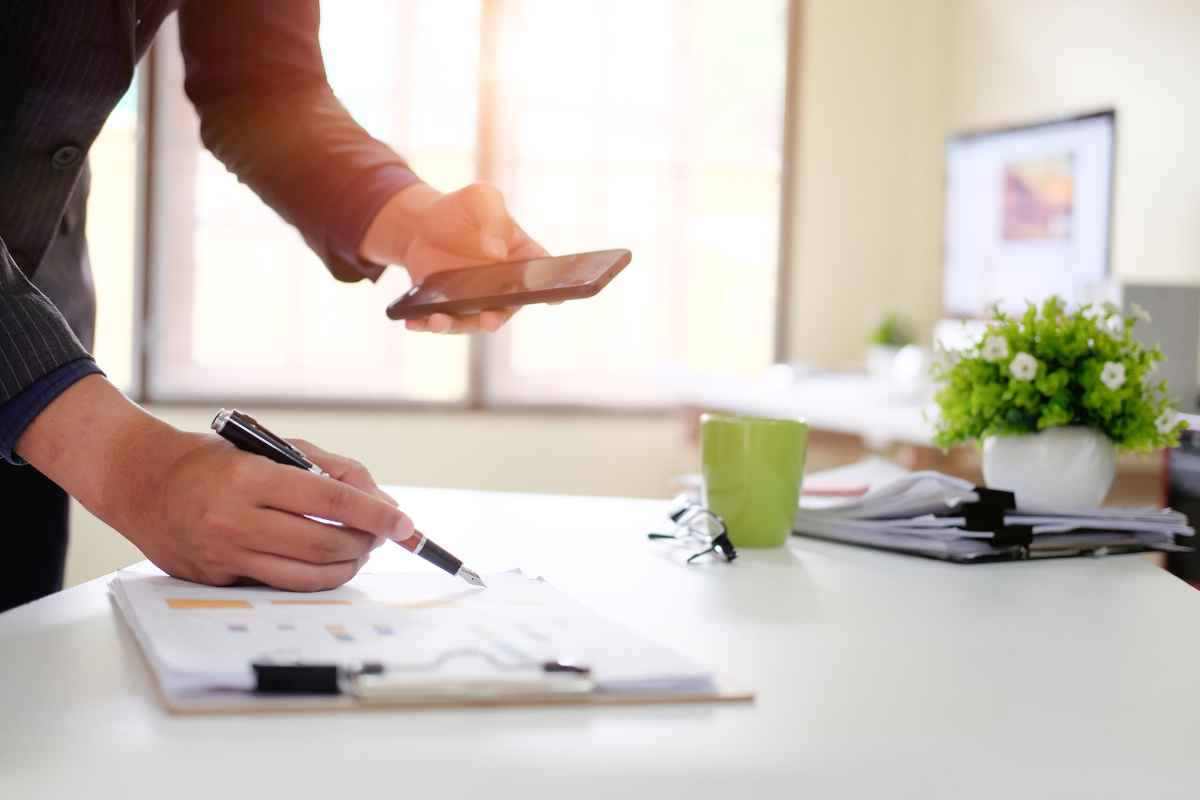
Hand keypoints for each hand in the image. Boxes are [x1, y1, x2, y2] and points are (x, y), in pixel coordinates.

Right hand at [17, 376, 412, 591]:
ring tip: (358, 550)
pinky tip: (324, 561)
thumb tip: (380, 503)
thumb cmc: (213, 458)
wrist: (138, 481)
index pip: (331, 502)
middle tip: (382, 536)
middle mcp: (236, 520)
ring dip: (346, 567)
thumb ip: (328, 470)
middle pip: (325, 546)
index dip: (375, 515)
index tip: (405, 523)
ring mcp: (224, 555)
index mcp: (251, 479)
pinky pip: (278, 585)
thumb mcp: (270, 447)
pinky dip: (311, 576)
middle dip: (366, 544)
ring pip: (307, 577)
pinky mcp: (215, 579)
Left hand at [359, 182, 548, 333]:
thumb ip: (493, 217)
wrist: (420, 224)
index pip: (545, 277)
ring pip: (470, 322)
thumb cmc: (460, 210)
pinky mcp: (448, 309)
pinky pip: (440, 322)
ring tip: (438, 320)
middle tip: (489, 320)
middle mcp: (503, 288)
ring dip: (455, 326)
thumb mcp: (480, 198)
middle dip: (497, 318)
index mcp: (522, 260)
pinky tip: (413, 321)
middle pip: (506, 309)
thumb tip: (495, 251)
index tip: (554, 299)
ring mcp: (475, 302)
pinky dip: (427, 324)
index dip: (555, 290)